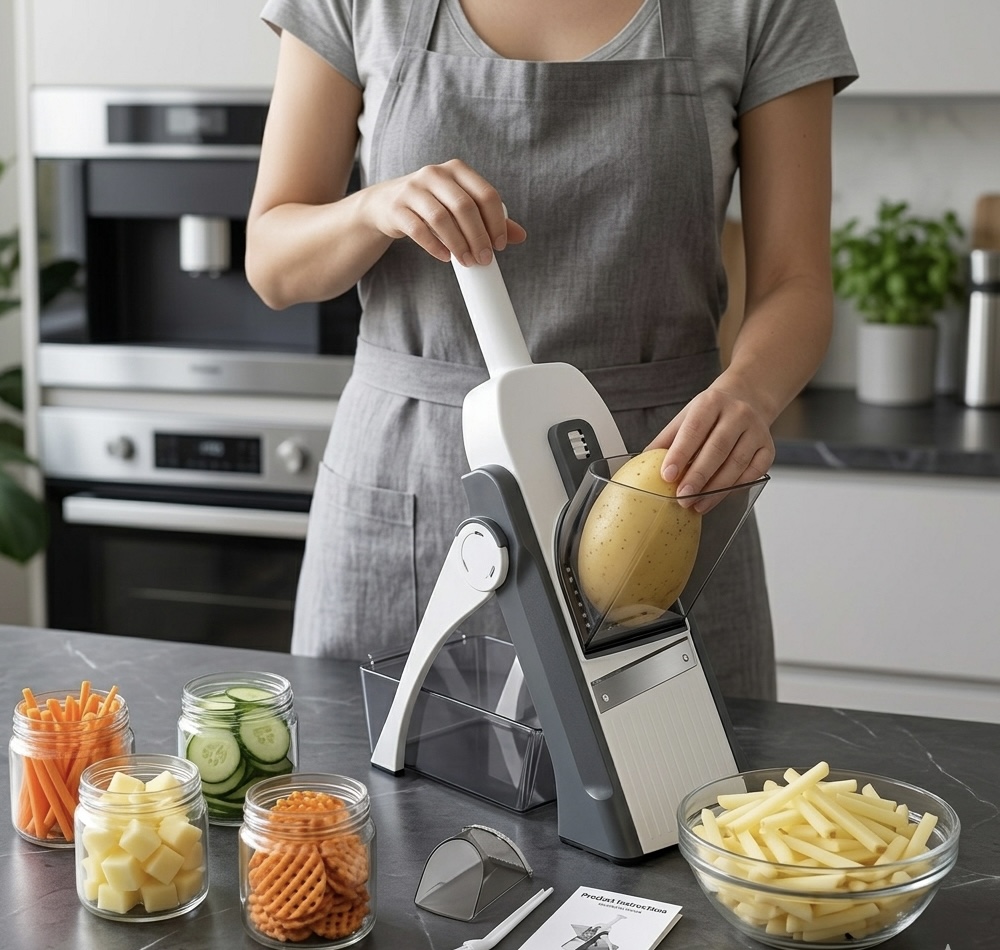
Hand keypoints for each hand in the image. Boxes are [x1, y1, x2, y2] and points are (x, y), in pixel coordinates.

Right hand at [364, 158, 526, 265]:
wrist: (387, 204)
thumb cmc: (432, 206)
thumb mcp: (460, 206)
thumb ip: (488, 219)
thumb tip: (521, 236)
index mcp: (457, 170)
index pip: (485, 194)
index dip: (496, 222)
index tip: (499, 246)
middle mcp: (435, 173)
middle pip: (464, 207)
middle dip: (478, 237)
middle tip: (484, 259)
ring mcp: (413, 188)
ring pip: (441, 218)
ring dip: (458, 244)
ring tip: (466, 262)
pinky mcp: (397, 207)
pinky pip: (418, 228)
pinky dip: (434, 245)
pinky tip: (444, 257)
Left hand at [646, 385, 773, 511]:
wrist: (747, 398)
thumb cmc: (711, 412)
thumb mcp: (686, 417)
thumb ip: (667, 440)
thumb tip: (642, 464)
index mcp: (711, 402)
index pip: (694, 430)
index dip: (680, 454)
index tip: (667, 475)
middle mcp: (737, 414)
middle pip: (717, 449)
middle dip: (698, 477)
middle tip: (682, 497)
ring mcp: (756, 431)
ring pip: (737, 463)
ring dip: (716, 488)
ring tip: (697, 504)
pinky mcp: (768, 448)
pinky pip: (754, 472)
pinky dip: (736, 487)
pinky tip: (719, 497)